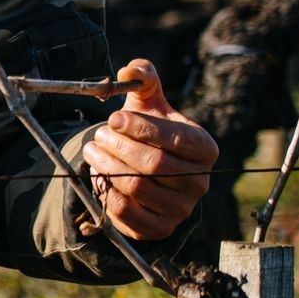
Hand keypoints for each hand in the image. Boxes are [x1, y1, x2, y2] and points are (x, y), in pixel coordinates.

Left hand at [80, 58, 217, 239]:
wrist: (149, 175)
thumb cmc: (151, 133)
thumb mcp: (150, 104)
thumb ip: (144, 79)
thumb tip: (131, 69)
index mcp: (205, 148)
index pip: (176, 139)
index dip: (142, 128)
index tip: (112, 119)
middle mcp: (200, 181)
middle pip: (153, 164)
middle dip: (118, 148)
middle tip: (97, 137)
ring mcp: (181, 208)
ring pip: (137, 187)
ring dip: (107, 167)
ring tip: (93, 152)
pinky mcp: (159, 227)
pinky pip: (126, 212)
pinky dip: (107, 192)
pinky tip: (99, 176)